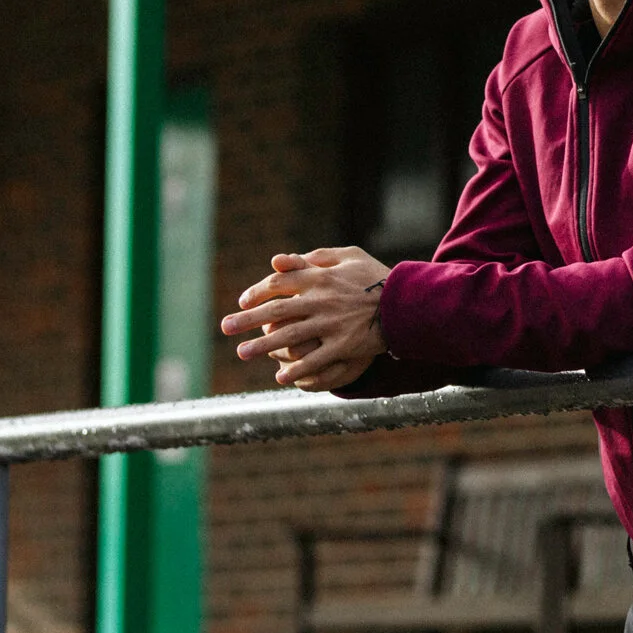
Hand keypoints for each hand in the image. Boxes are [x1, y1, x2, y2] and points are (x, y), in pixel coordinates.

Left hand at [221, 247, 390, 391]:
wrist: (408, 303)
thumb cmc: (377, 277)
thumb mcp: (350, 255)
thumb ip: (318, 256)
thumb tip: (282, 258)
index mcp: (320, 276)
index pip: (279, 283)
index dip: (258, 292)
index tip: (242, 302)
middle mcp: (321, 300)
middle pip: (276, 311)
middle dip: (247, 320)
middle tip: (225, 328)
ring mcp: (331, 324)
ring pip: (289, 337)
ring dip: (262, 346)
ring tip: (242, 353)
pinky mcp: (344, 345)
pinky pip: (314, 360)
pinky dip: (296, 369)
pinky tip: (280, 377)